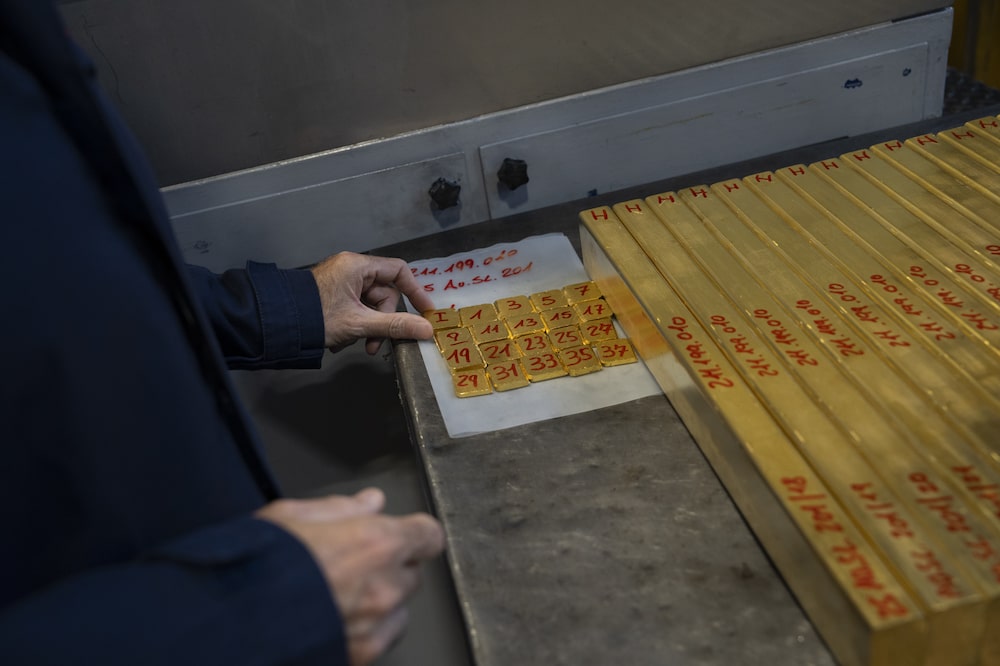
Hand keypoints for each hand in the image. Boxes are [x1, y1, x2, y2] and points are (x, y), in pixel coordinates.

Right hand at [257, 488, 444, 665]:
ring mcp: (375, 626)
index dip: (414, 532)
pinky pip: (381, 639)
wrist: (229, 623)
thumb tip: (369, 502)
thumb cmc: (254, 568)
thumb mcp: (292, 516)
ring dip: (380, 602)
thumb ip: (341, 508)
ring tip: (337, 596)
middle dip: (390, 566)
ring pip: (399, 610)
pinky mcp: (361, 656)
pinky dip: (366, 631)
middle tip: (351, 564)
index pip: (428, 535)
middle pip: (412, 573)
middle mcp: (385, 587)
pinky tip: (334, 620)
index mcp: (376, 543)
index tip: (402, 533)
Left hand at [310, 252, 434, 353]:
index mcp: (358, 266)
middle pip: (384, 294)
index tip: (426, 312)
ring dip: (367, 328)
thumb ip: (395, 325)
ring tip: (355, 345)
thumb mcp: (359, 323)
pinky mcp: (333, 295)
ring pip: (369, 306)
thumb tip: (427, 329)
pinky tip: (341, 341)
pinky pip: (355, 309)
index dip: (415, 291)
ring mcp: (341, 282)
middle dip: (381, 322)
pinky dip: (354, 326)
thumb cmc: (317, 317)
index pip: (398, 271)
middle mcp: (351, 269)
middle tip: (375, 343)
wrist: (276, 324)